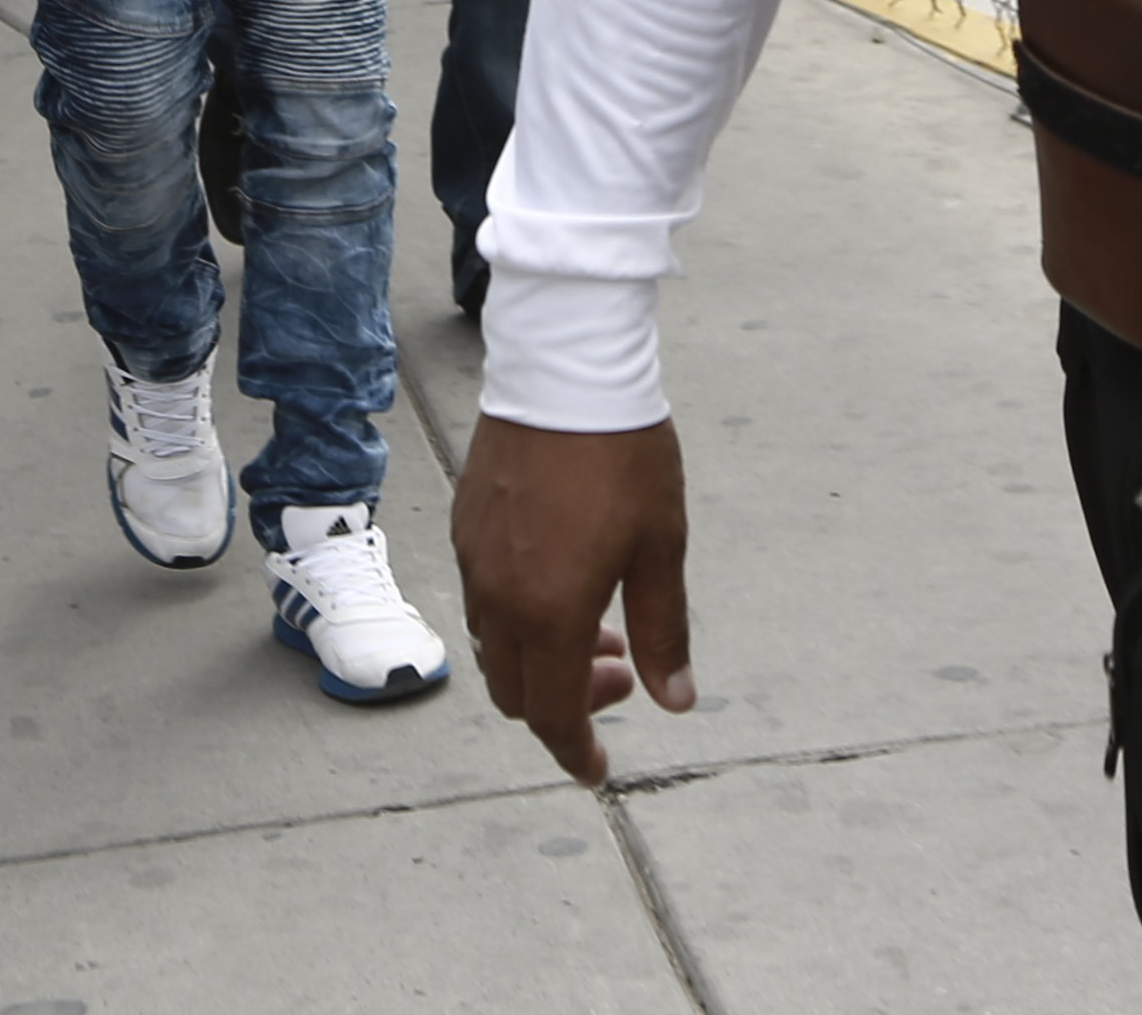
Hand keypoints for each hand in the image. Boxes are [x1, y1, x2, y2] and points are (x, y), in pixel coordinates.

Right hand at [456, 415, 690, 781]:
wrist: (566, 371)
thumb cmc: (623, 458)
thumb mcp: (660, 549)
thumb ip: (665, 633)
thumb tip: (676, 702)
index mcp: (549, 612)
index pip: (552, 714)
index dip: (575, 750)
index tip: (599, 770)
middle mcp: (500, 598)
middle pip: (515, 692)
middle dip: (563, 705)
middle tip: (618, 673)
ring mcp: (474, 561)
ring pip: (494, 648)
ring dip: (541, 659)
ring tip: (598, 623)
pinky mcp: (465, 528)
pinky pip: (482, 601)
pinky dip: (518, 619)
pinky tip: (562, 581)